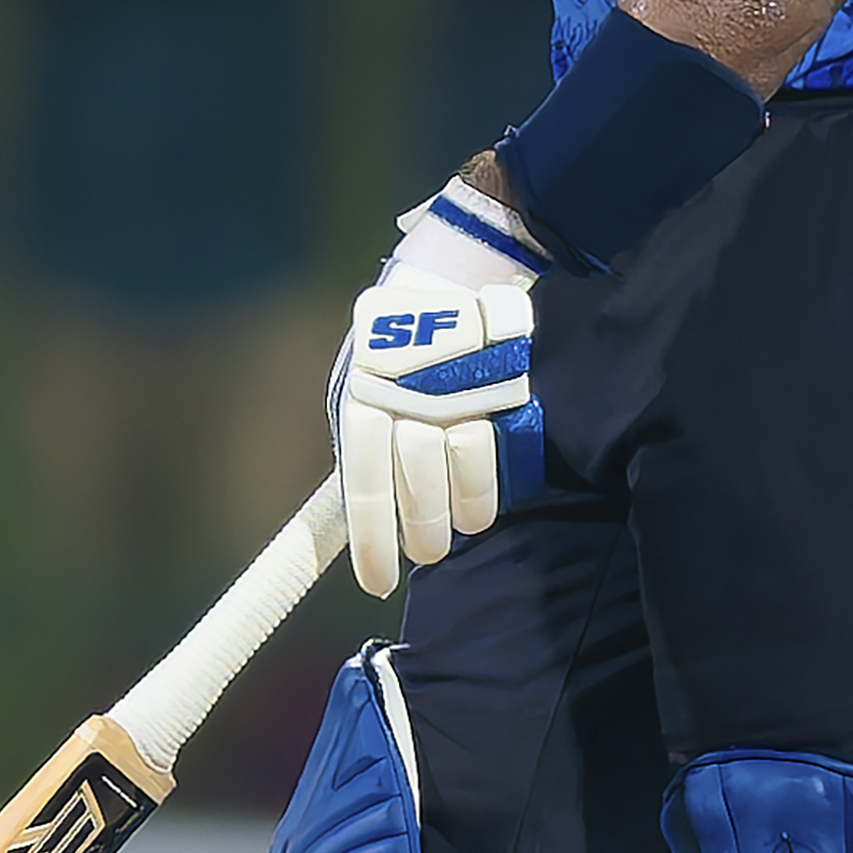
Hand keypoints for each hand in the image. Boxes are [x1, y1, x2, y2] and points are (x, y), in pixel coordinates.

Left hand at [329, 167, 555, 599]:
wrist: (461, 269)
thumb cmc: (405, 341)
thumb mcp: (368, 385)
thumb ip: (366, 443)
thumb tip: (356, 519)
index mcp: (363, 398)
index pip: (364, 486)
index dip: (373, 542)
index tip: (378, 583)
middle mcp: (406, 399)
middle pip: (413, 493)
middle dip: (420, 534)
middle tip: (427, 550)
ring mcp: (455, 397)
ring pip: (456, 484)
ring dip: (457, 514)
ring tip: (457, 524)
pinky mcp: (497, 394)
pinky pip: (495, 463)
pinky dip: (488, 491)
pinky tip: (482, 498)